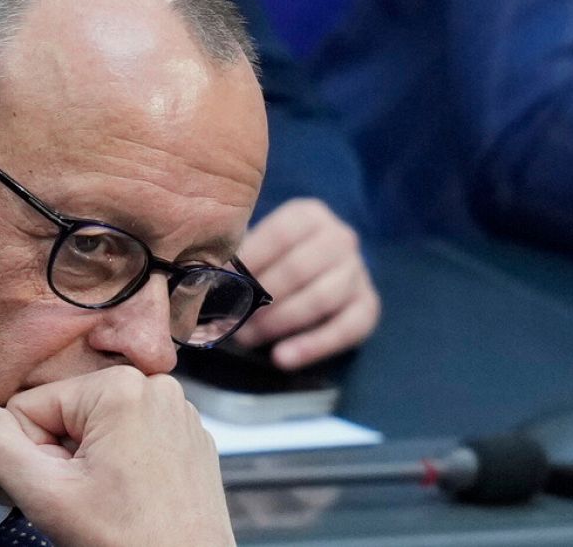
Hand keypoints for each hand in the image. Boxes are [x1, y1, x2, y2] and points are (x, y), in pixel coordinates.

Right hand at [0, 366, 234, 546]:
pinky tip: (134, 495)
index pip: (31, 406)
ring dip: (90, 462)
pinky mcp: (185, 434)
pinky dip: (121, 465)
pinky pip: (127, 437)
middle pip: (65, 414)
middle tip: (90, 496)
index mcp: (120, 385)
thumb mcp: (44, 495)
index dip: (35, 454)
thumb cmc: (131, 542)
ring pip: (94, 426)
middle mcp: (154, 386)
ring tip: (114, 498)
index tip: (67, 487)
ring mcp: (175, 410)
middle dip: (64, 456)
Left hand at [233, 198, 378, 369]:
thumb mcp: (260, 246)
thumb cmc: (276, 257)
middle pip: (299, 269)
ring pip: (322, 298)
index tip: (222, 284)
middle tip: (231, 318)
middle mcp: (340, 238)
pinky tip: (282, 357)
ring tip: (248, 337)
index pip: (280, 235)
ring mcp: (357, 271)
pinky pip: (346, 328)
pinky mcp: (368, 305)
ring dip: (280, 322)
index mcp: (310, 216)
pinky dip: (312, 346)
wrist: (322, 267)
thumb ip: (239, 259)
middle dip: (261, 298)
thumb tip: (204, 283)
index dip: (250, 261)